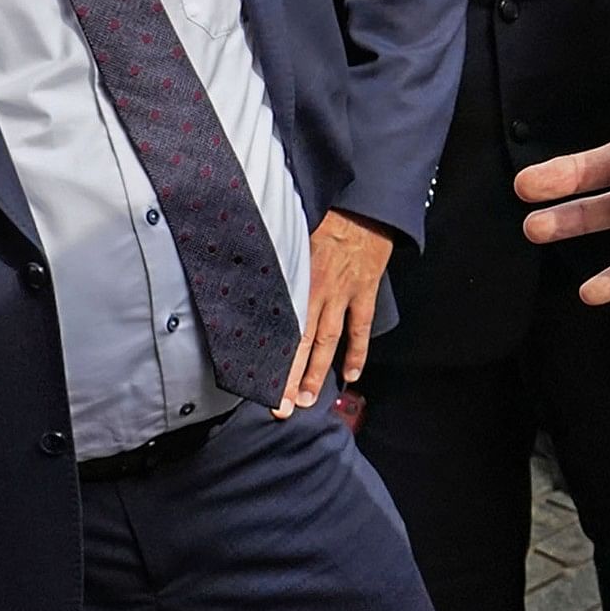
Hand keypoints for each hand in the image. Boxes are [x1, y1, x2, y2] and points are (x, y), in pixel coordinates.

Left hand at [277, 210, 395, 413]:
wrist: (366, 203)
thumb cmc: (327, 212)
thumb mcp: (290, 232)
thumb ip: (273, 257)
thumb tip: (243, 267)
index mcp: (297, 278)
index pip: (281, 327)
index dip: (272, 356)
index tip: (260, 380)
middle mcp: (318, 292)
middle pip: (302, 343)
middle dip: (292, 377)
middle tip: (283, 406)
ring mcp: (344, 294)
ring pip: (329, 341)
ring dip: (320, 372)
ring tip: (310, 398)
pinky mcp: (365, 291)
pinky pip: (361, 327)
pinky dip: (357, 351)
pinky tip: (352, 373)